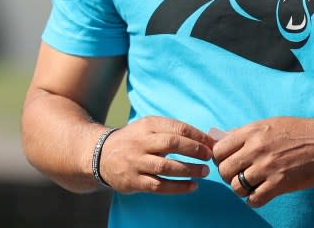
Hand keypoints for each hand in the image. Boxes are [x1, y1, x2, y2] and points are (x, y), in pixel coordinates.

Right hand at [98, 116, 215, 193]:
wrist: (100, 155)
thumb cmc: (133, 141)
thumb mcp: (148, 128)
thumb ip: (171, 131)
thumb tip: (204, 140)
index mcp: (148, 125)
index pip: (177, 128)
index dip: (198, 136)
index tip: (212, 143)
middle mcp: (141, 142)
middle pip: (172, 144)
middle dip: (194, 150)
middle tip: (209, 156)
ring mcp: (136, 162)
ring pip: (166, 166)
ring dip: (188, 170)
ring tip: (204, 172)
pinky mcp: (134, 181)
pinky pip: (159, 185)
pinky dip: (178, 187)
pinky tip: (192, 186)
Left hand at [213, 117, 313, 206]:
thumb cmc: (297, 132)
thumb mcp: (268, 124)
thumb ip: (244, 134)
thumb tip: (221, 142)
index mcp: (251, 132)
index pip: (218, 150)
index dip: (220, 159)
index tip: (229, 162)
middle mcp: (256, 148)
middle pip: (224, 170)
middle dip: (229, 176)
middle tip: (239, 176)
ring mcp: (267, 167)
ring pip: (236, 187)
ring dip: (242, 189)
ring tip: (252, 185)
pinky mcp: (280, 183)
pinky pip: (254, 199)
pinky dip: (254, 200)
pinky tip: (261, 194)